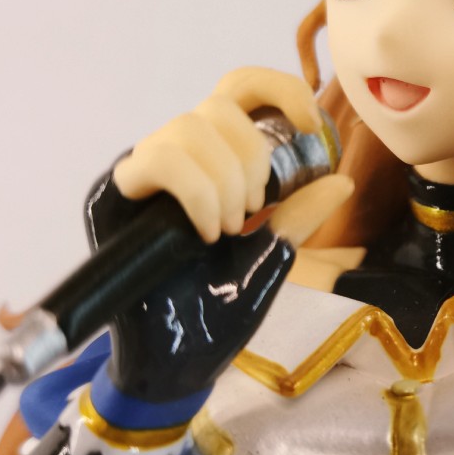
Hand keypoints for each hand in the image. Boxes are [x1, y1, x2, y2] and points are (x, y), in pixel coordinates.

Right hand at [87, 68, 352, 407]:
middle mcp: (172, 156)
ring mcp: (139, 174)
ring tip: (226, 231)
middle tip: (251, 216)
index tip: (311, 126)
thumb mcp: (271, 259)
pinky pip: (157, 160)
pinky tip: (206, 233)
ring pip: (187, 129)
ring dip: (223, 182)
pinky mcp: (112, 196)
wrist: (176, 365)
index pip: (239, 89)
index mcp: (212, 161)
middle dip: (251, 159)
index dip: (278, 90)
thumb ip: (298, 216)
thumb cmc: (217, 313)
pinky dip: (195, 192)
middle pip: (218, 107)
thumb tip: (341, 179)